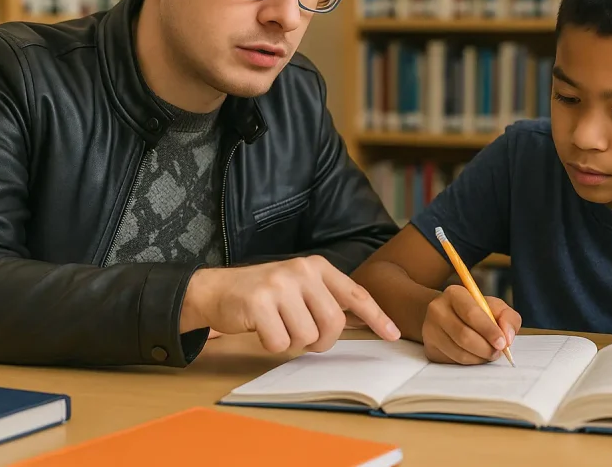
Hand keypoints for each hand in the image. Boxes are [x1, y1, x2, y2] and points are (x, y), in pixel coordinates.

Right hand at [181, 256, 400, 353]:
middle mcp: (301, 270)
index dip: (376, 316)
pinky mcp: (259, 302)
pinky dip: (272, 344)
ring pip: (306, 336)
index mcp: (316, 266)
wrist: (218, 290)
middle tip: (305, 338)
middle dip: (321, 340)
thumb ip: (326, 299)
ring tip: (278, 326)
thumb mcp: (299, 287)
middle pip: (332, 322)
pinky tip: (261, 328)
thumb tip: (362, 321)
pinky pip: (280, 342)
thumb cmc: (264, 295)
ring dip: (293, 342)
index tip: (393, 334)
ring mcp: (280, 284)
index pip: (354, 294)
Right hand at [422, 285, 520, 364]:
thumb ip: (508, 318)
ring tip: (487, 352)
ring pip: (459, 353)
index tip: (502, 343)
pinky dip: (470, 362)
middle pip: (464, 336)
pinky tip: (474, 355)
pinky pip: (454, 362)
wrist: (448, 317)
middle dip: (486, 348)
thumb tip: (507, 337)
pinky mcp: (430, 349)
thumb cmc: (476, 312)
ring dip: (480, 358)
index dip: (489, 330)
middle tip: (498, 352)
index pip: (471, 313)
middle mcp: (437, 309)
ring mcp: (430, 330)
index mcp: (454, 294)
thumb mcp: (495, 307)